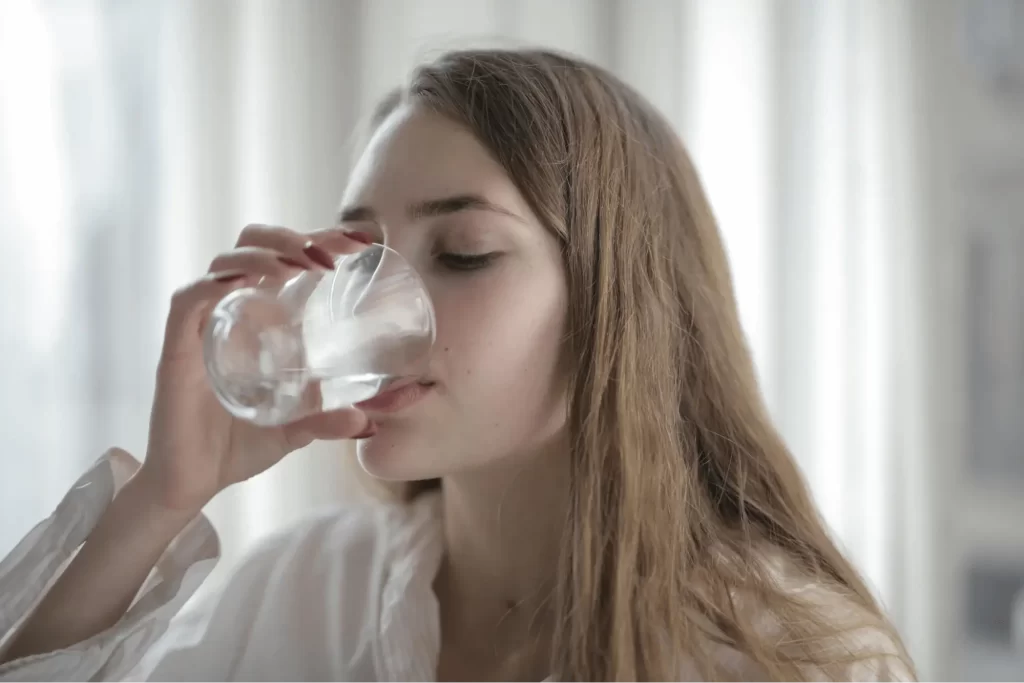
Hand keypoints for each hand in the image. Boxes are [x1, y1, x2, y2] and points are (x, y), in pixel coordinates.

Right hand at [135, 224, 372, 513]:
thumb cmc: (238, 446)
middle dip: (290, 237)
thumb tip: (368, 420)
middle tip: (330, 256)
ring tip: (299, 266)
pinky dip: (214, 284)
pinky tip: (245, 282)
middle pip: (251, 245)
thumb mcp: (296, 430)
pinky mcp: (176, 350)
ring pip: (224, 263)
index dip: (318, 239)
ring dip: (264, 254)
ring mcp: (202, 328)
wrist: (192, 484)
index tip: (359, 242)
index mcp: (258, 319)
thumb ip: (329, 420)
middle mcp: (229, 312)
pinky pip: (188, 301)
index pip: (284, 258)